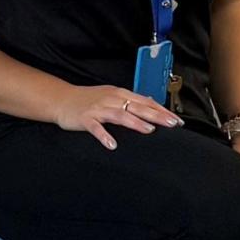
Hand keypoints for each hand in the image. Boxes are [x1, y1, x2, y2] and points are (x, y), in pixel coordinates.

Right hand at [54, 85, 182, 148]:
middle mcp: (112, 99)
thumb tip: (152, 102)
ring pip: (120, 115)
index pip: (146, 102)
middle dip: (156, 115)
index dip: (162, 111)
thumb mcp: (112, 96)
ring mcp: (98, 108)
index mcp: (120, 94)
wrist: (62, 99)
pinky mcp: (85, 118)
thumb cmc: (89, 100)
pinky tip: (112, 145)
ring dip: (135, 122)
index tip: (177, 121)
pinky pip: (96, 128)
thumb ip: (131, 101)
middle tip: (171, 124)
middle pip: (137, 107)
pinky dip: (104, 136)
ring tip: (149, 130)